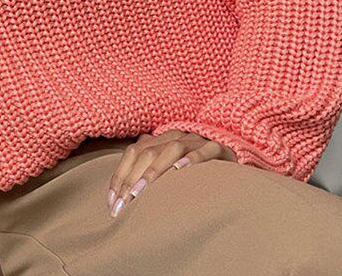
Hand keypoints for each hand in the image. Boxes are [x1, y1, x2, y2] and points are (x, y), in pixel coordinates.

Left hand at [106, 130, 237, 217]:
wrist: (231, 154)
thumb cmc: (194, 168)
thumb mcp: (168, 168)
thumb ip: (148, 175)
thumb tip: (120, 196)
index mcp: (159, 139)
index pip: (133, 153)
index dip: (120, 176)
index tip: (111, 202)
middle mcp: (174, 136)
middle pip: (146, 153)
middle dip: (130, 180)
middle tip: (122, 206)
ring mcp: (196, 140)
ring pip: (170, 149)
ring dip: (153, 172)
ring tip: (139, 193)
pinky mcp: (217, 147)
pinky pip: (203, 151)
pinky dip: (191, 159)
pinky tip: (180, 170)